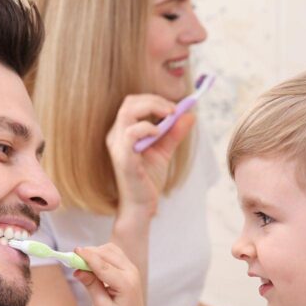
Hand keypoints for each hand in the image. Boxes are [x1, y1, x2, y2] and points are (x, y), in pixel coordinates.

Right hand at [74, 244, 148, 305]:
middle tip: (73, 260)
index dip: (88, 257)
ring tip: (82, 263)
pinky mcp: (128, 267)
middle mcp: (131, 272)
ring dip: (95, 252)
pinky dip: (101, 254)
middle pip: (107, 253)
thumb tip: (77, 271)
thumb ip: (91, 286)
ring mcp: (131, 268)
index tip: (75, 251)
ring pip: (111, 250)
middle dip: (89, 253)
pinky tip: (92, 263)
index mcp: (126, 285)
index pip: (104, 266)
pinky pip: (113, 253)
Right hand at [106, 94, 195, 218]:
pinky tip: (159, 134)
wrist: (141, 206)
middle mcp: (116, 136)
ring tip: (169, 118)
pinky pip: (131, 134)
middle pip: (129, 103)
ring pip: (127, 112)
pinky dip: (147, 128)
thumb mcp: (164, 151)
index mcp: (123, 132)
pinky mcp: (123, 159)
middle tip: (174, 110)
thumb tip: (190, 114)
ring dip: (151, 109)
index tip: (175, 107)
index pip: (133, 103)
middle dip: (154, 100)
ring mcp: (117, 147)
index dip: (154, 99)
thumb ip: (175, 133)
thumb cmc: (148, 179)